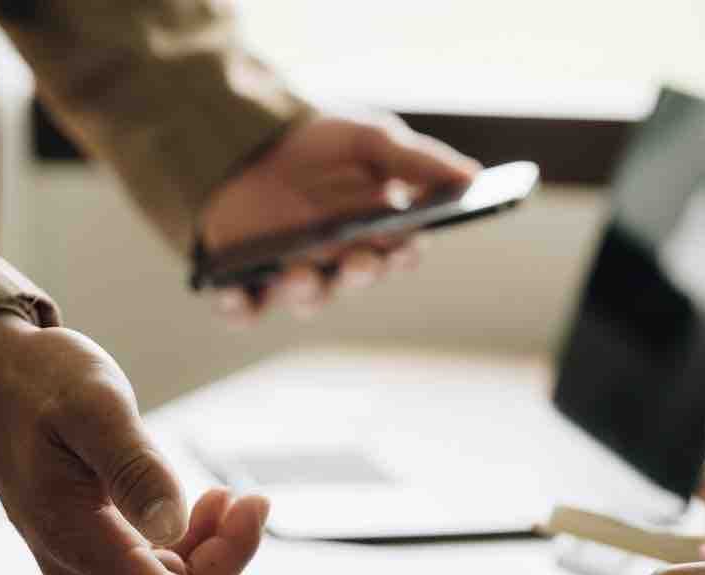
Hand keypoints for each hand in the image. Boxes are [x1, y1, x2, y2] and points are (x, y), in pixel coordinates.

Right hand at [0, 314, 320, 574]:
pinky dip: (207, 543)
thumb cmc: (38, 383)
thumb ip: (134, 466)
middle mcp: (84, 566)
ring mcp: (97, 561)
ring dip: (229, 555)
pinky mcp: (110, 548)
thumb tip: (172, 526)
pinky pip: (172, 569)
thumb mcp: (92, 406)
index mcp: (76, 540)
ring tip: (248, 500)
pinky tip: (219, 504)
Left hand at [198, 113, 478, 321]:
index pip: (397, 254)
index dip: (403, 255)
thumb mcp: (367, 139)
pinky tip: (232, 296)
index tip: (406, 247)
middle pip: (355, 279)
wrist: (242, 134)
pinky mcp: (243, 282)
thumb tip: (473, 176)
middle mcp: (337, 262)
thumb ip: (415, 160)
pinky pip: (243, 310)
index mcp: (374, 234)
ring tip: (299, 271)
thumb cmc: (315, 145)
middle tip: (361, 259)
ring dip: (307, 290)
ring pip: (307, 297)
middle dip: (361, 272)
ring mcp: (291, 274)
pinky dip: (238, 308)